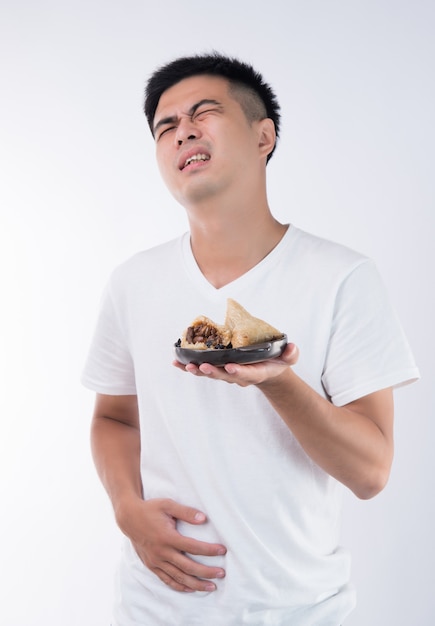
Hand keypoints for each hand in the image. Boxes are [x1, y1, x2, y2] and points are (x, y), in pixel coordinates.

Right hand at [117, 497, 226, 592]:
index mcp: (167, 537)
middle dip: (207, 572)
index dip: (209, 550)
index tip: (222, 550)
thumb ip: (186, 512)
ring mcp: (156, 561)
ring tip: (211, 587)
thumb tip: (203, 519)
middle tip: (221, 573)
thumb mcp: (168, 505)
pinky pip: (167, 579)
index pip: (193, 547)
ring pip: (179, 577)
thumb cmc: (150, 509)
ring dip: (196, 584)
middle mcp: (162, 552)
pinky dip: (179, 586)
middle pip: (188, 566)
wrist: (129, 518)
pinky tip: (190, 588)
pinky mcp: (151, 565)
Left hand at [173, 342, 298, 386]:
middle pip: (224, 376)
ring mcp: (227, 373)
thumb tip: (292, 348)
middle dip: (213, 372)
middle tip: (202, 367)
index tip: (231, 367)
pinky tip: (176, 363)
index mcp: (255, 373)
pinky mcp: (218, 369)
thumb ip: (290, 354)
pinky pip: (202, 369)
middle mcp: (239, 376)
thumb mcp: (287, 358)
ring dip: (197, 370)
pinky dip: (189, 367)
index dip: (238, 372)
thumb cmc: (276, 361)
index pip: (247, 374)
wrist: (267, 370)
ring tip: (186, 365)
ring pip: (210, 374)